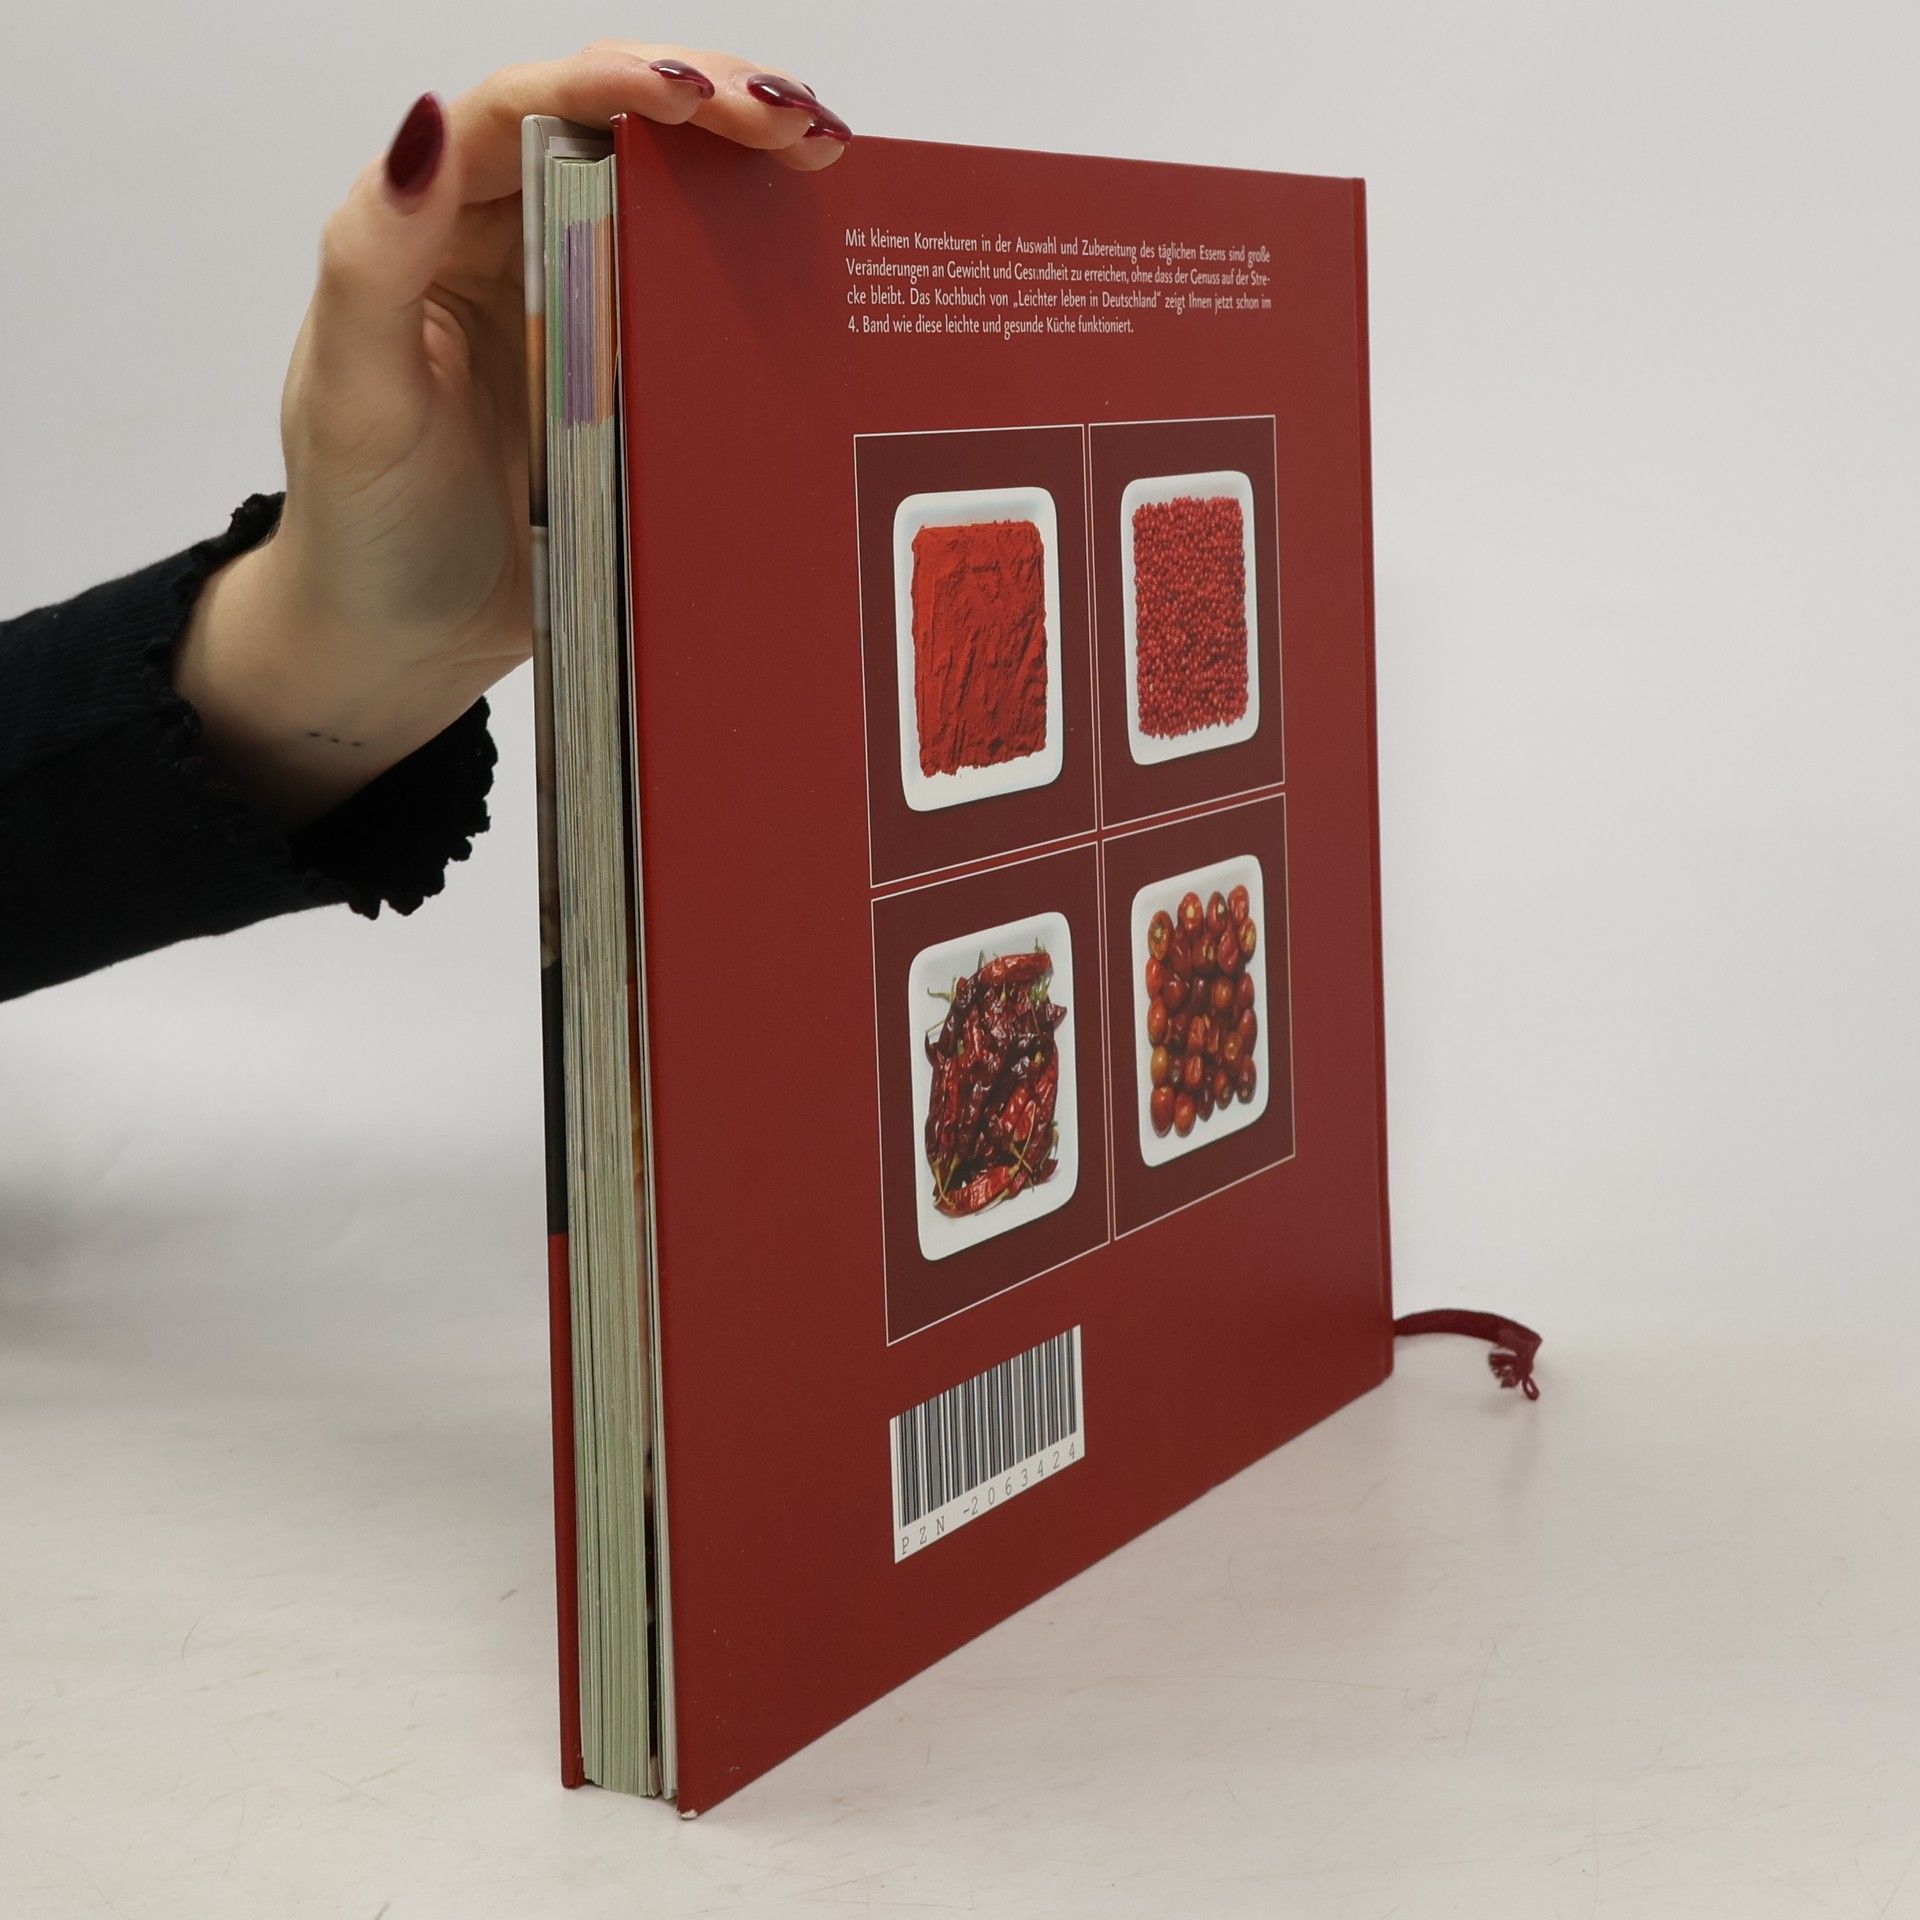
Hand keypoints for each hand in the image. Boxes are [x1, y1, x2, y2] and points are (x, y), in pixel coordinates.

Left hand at [173, 46, 850, 825]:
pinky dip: (761, 266)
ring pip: (671, 203)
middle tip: (797, 122)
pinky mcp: (635, 379)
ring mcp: (584, 311)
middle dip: (711, 103)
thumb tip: (415, 130)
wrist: (407, 643)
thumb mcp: (355, 400)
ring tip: (827, 153)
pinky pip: (700, 302)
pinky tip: (822, 254)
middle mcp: (515, 247)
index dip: (609, 81)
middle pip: (619, 131)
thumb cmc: (364, 526)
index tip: (690, 96)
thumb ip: (373, 265)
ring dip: (750, 166)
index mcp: (439, 226)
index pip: (525, 110)